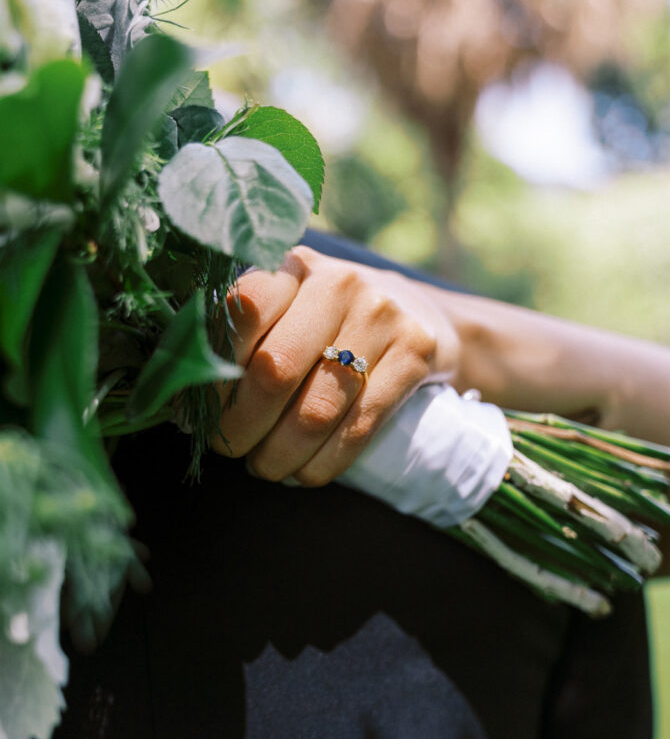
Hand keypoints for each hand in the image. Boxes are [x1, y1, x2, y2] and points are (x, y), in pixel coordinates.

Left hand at [212, 246, 460, 483]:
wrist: (421, 313)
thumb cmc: (329, 320)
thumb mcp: (287, 307)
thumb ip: (238, 338)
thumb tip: (179, 401)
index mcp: (291, 266)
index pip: (239, 311)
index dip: (213, 371)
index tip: (201, 407)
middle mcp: (338, 282)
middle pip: (273, 371)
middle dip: (240, 426)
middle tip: (229, 448)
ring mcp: (382, 316)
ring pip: (316, 410)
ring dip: (279, 456)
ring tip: (265, 466)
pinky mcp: (415, 352)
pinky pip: (359, 428)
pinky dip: (322, 464)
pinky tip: (304, 472)